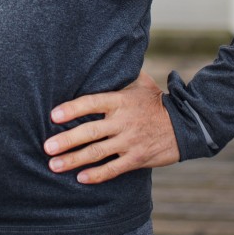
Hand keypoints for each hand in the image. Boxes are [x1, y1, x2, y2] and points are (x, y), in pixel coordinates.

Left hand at [44, 72, 178, 183]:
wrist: (186, 125)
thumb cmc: (158, 101)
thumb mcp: (142, 83)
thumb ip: (122, 73)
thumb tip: (107, 56)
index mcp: (121, 101)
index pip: (91, 103)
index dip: (71, 109)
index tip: (53, 116)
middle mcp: (123, 121)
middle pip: (90, 132)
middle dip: (66, 141)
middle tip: (47, 147)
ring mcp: (129, 141)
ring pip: (97, 152)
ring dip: (74, 160)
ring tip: (54, 165)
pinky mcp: (137, 159)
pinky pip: (113, 169)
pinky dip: (97, 175)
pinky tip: (81, 178)